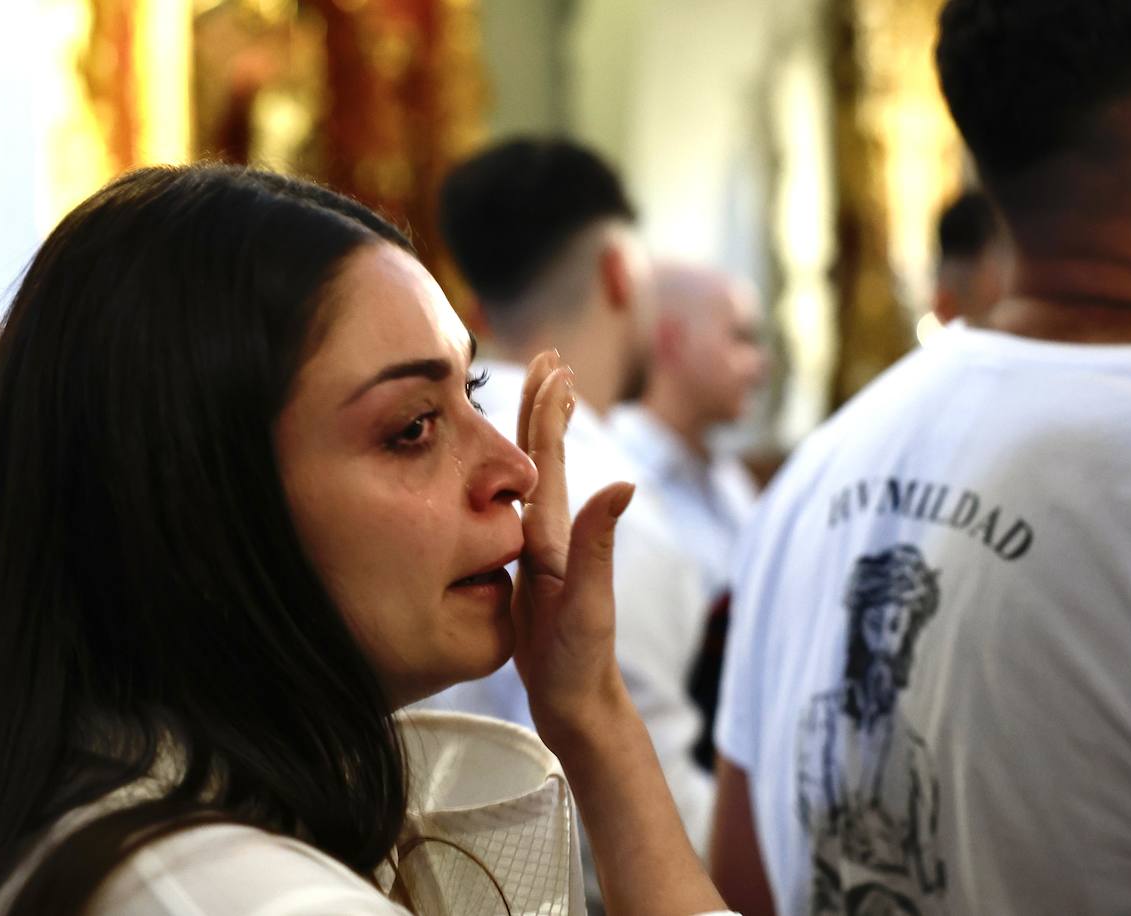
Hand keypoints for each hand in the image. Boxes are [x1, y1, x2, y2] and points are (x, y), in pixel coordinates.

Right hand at [510, 350, 635, 746]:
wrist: (578, 705)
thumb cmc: (582, 661)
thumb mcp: (588, 601)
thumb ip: (599, 546)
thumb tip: (623, 483)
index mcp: (556, 534)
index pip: (548, 458)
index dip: (547, 410)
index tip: (551, 363)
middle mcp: (548, 536)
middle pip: (541, 458)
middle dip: (543, 406)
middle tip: (547, 358)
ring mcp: (535, 554)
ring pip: (527, 479)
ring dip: (528, 435)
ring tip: (532, 400)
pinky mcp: (521, 576)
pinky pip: (509, 514)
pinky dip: (508, 482)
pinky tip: (507, 480)